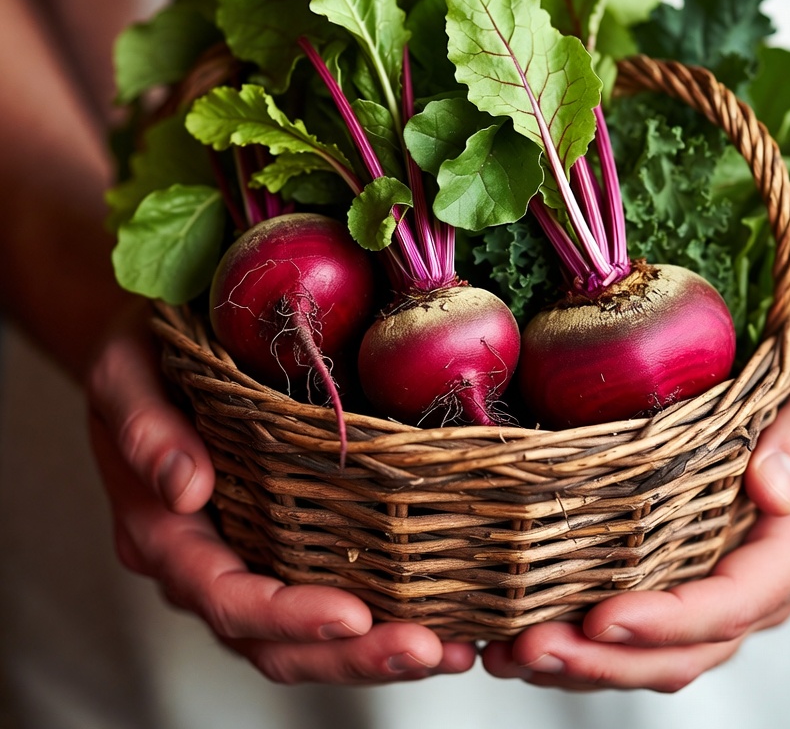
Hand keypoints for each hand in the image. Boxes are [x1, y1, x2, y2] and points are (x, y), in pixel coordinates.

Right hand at [85, 313, 476, 683]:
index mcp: (163, 532)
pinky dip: (378, 617)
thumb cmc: (141, 359)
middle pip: (270, 639)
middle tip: (425, 648)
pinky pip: (324, 592)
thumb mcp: (126, 376)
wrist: (152, 349)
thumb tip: (185, 487)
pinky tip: (438, 617)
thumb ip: (145, 431)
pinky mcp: (281, 539)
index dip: (285, 617)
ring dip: (372, 650)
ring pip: (301, 636)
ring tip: (449, 649)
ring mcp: (245, 557)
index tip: (352, 616)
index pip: (223, 595)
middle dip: (348, 654)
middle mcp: (204, 562)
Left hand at [482, 337, 789, 690]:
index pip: (733, 604)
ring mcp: (718, 580)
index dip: (668, 623)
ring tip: (509, 653)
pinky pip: (640, 626)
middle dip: (606, 661)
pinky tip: (522, 633)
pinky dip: (583, 640)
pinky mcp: (685, 568)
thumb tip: (774, 489)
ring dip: (584, 663)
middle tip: (529, 648)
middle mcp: (758, 581)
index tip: (601, 621)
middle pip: (686, 649)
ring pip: (656, 652)